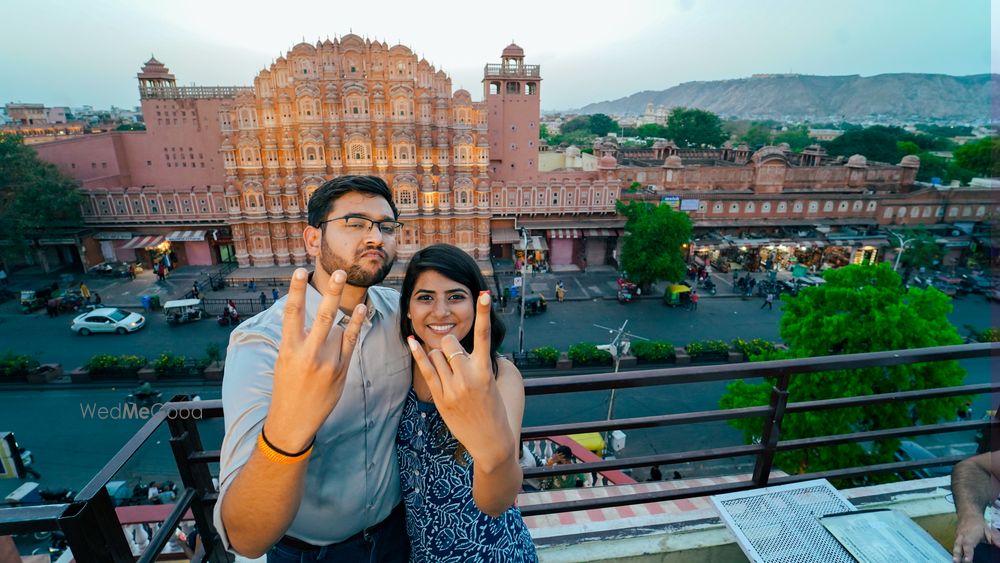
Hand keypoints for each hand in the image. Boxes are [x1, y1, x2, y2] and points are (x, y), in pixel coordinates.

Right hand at [264, 269, 365, 451]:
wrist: (294, 420)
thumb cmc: (287, 386)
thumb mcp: (284, 360)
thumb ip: (297, 339)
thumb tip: (311, 317)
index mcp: (288, 349)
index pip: (292, 313)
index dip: (295, 290)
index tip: (299, 271)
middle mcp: (309, 354)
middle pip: (323, 316)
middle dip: (332, 292)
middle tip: (340, 272)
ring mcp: (328, 362)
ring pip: (337, 327)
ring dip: (341, 312)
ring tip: (343, 288)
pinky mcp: (342, 370)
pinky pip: (351, 341)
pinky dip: (356, 324)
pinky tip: (361, 309)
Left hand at [407, 291, 513, 471]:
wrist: (490, 440)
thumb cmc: (494, 409)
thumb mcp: (494, 383)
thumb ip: (482, 362)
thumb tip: (468, 348)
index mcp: (485, 370)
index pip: (483, 336)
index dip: (484, 313)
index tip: (484, 293)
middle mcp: (468, 376)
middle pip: (449, 343)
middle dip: (449, 344)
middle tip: (455, 356)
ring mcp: (452, 388)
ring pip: (436, 354)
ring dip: (439, 356)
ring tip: (450, 372)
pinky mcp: (440, 397)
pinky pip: (426, 369)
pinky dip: (418, 353)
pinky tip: (412, 340)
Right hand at [953, 513, 999, 561]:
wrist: (968, 514)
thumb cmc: (979, 524)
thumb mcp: (988, 530)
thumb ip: (994, 538)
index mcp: (970, 536)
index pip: (969, 546)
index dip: (968, 554)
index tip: (967, 561)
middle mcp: (962, 537)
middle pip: (958, 547)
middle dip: (957, 555)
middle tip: (956, 562)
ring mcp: (957, 537)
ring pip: (955, 546)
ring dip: (955, 554)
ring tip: (955, 561)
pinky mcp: (955, 537)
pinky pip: (955, 544)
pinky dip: (955, 550)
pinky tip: (956, 557)